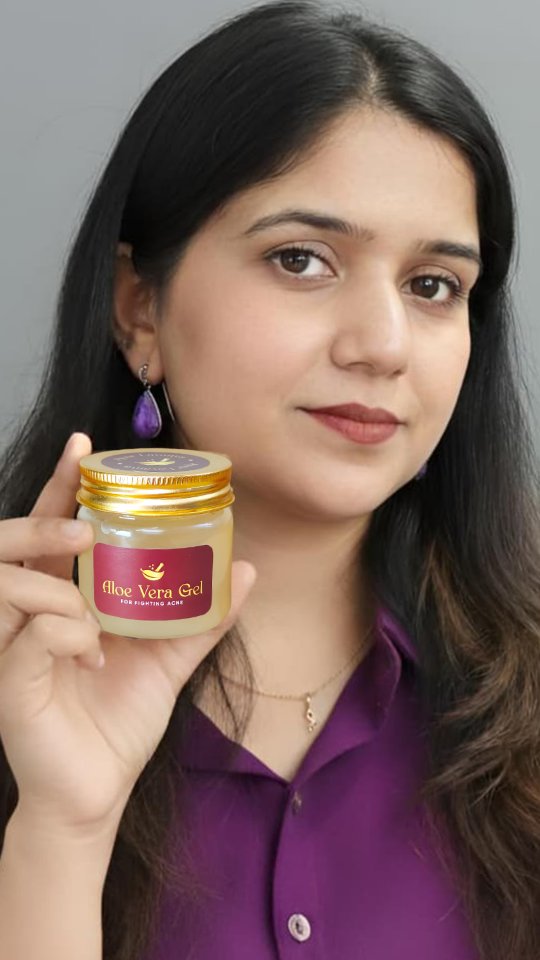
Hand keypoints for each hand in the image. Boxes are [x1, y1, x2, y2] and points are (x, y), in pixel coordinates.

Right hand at [0, 433, 255, 836]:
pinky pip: (31, 635)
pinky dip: (67, 633)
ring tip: (94, 609)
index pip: (50, 530)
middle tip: (86, 522)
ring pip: (11, 584)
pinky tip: (93, 655)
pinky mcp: (11, 682)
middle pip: (11, 543)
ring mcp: (12, 647)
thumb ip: (201, 616)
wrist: (99, 792)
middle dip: (45, 520)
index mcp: (60, 598)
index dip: (60, 485)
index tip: (84, 444)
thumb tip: (243, 568)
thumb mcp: (170, 660)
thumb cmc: (121, 719)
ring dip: (57, 585)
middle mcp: (27, 615)